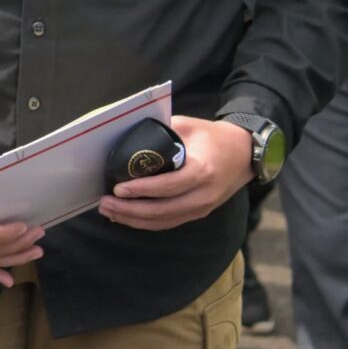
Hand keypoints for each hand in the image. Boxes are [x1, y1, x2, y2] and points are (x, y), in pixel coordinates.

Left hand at [98, 116, 252, 230]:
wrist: (243, 153)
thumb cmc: (211, 136)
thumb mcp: (187, 126)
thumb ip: (160, 131)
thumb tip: (125, 135)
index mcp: (202, 170)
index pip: (169, 186)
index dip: (142, 189)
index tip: (118, 188)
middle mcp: (204, 194)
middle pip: (163, 209)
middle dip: (130, 209)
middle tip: (104, 203)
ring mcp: (203, 207)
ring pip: (164, 221)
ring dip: (134, 219)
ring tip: (109, 211)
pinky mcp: (199, 213)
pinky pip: (170, 222)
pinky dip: (146, 222)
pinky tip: (127, 218)